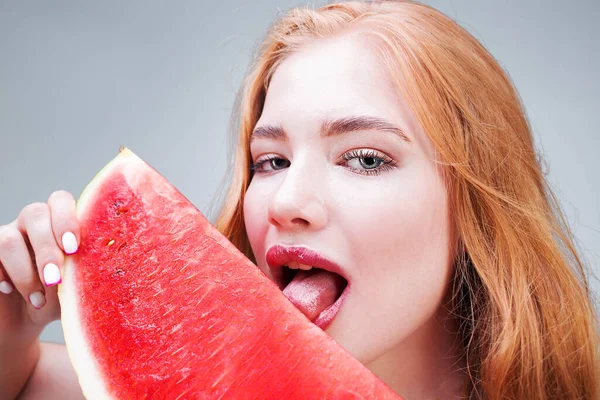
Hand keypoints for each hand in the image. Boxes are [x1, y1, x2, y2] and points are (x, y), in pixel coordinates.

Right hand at [0, 190, 79, 334]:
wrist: (25, 320)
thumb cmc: (58, 299)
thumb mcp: (75, 289)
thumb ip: (83, 273)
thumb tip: (91, 268)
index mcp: (60, 222)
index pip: (60, 200)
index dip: (66, 219)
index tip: (73, 248)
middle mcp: (33, 223)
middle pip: (35, 213)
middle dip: (46, 248)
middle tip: (55, 278)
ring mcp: (8, 236)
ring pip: (9, 239)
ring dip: (25, 272)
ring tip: (38, 300)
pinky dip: (2, 275)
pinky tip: (9, 291)